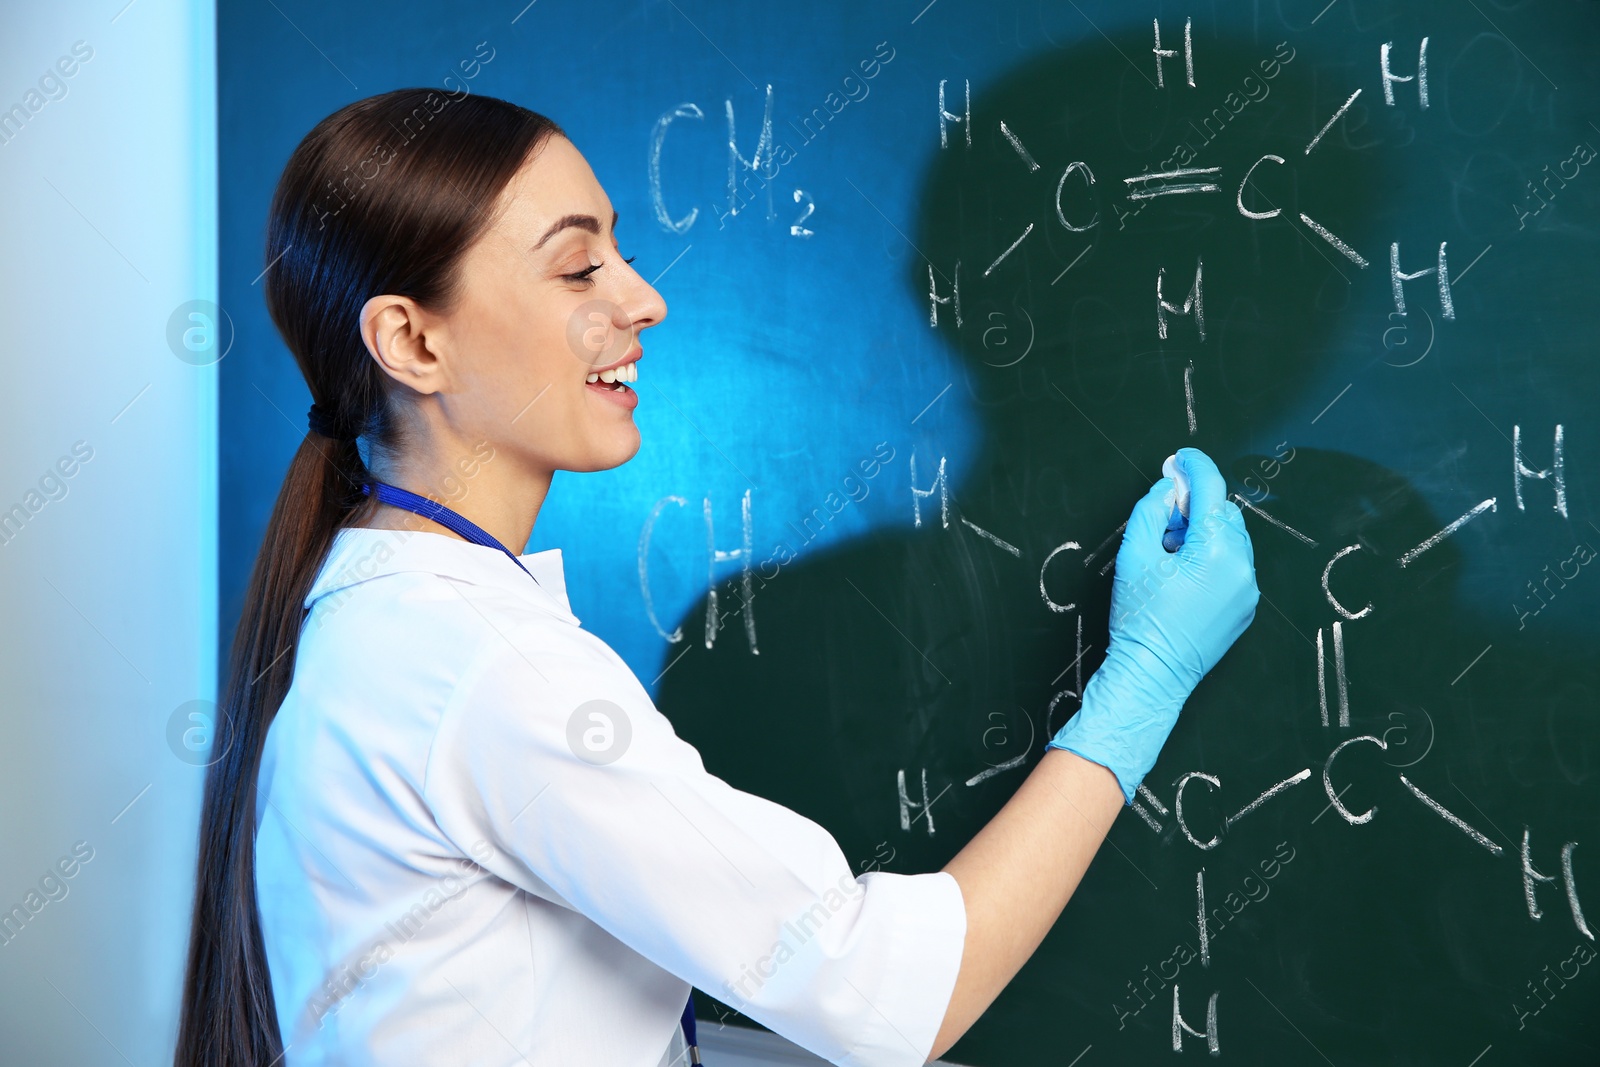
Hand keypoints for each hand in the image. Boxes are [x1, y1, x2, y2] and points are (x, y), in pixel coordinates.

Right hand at [1047, 447, 1258, 802]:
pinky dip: (1211, 558)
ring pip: (1231, 539)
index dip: (1194, 467)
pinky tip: (1182, 575)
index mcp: (1217, 551)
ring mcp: (1247, 590)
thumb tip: (1168, 486)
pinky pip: (1233, 566)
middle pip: (1224, 514)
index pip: (1211, 491)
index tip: (1181, 458)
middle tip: (1161, 520)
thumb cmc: (1140, 619)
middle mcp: (1242, 568)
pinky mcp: (1244, 607)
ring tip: (1168, 555)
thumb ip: (1152, 509)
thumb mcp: (1134, 555)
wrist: (1152, 674)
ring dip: (1203, 533)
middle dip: (1194, 508)